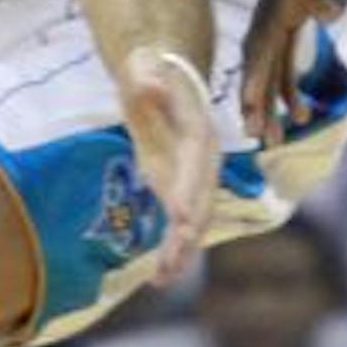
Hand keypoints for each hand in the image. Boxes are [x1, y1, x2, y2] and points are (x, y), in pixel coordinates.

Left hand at [120, 47, 221, 287]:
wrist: (163, 77)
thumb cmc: (149, 71)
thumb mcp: (143, 68)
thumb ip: (146, 78)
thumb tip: (149, 84)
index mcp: (198, 131)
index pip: (195, 163)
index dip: (188, 189)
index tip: (179, 215)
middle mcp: (204, 158)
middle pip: (203, 197)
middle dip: (190, 228)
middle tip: (175, 254)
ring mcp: (194, 177)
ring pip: (196, 219)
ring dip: (181, 248)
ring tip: (162, 277)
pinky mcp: (180, 188)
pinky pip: (181, 224)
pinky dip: (173, 250)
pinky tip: (160, 278)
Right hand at [240, 0, 346, 140]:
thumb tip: (324, 17)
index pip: (263, 33)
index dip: (254, 71)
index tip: (247, 104)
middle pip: (260, 51)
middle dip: (256, 94)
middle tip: (257, 136)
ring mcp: (288, 0)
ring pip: (272, 56)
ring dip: (270, 95)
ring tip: (271, 138)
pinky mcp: (303, 4)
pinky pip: (289, 50)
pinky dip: (289, 80)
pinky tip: (299, 110)